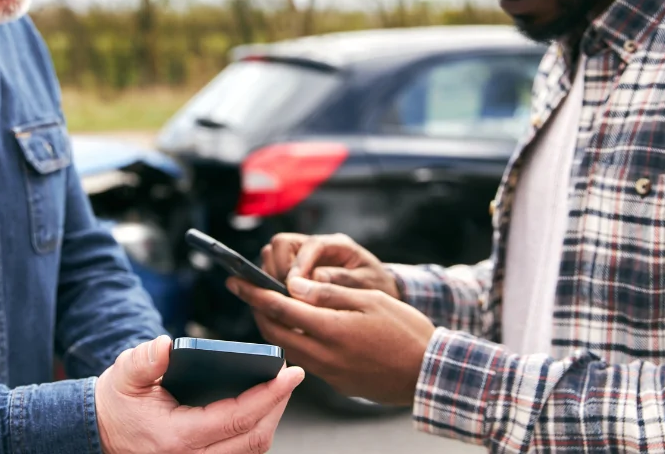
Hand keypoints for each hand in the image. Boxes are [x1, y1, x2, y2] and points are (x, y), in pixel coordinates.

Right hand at [95, 336, 305, 453]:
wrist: (99, 432)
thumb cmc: (116, 404)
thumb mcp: (124, 375)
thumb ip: (144, 360)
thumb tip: (165, 346)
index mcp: (177, 437)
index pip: (236, 418)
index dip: (269, 396)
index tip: (290, 375)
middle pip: (254, 438)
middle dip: (278, 406)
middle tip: (289, 378)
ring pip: (251, 450)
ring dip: (270, 420)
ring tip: (278, 391)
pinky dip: (255, 432)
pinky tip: (260, 410)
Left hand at [227, 277, 433, 406]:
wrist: (429, 372)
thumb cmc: (405, 330)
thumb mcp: (369, 299)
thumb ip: (328, 293)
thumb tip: (293, 284)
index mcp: (331, 329)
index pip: (279, 308)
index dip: (253, 292)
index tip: (236, 280)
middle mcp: (324, 355)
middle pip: (274, 332)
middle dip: (257, 310)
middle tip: (248, 291)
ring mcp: (329, 373)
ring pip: (286, 348)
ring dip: (273, 327)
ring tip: (270, 306)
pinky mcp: (336, 383)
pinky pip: (305, 360)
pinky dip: (293, 341)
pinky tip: (300, 328)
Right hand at [261, 233, 399, 299]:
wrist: (377, 292)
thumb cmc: (375, 286)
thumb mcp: (367, 283)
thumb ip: (344, 280)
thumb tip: (316, 278)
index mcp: (336, 244)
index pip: (309, 244)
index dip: (298, 264)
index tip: (291, 286)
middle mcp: (315, 246)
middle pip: (281, 244)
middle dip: (278, 269)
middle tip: (285, 295)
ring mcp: (302, 258)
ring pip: (271, 256)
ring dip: (272, 278)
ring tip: (283, 301)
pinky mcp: (294, 271)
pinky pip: (273, 273)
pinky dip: (272, 287)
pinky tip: (282, 305)